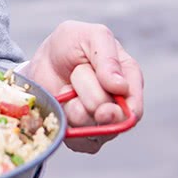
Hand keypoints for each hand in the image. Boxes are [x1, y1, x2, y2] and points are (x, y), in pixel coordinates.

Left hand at [24, 21, 143, 153]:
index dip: (121, 111)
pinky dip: (65, 121)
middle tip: (76, 72)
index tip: (104, 106)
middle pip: (108, 115)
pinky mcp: (83, 136)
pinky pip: (78, 141)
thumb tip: (120, 87)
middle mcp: (119, 105)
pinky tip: (61, 103)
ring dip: (72, 103)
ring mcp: (101, 122)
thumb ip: (107, 58)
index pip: (134, 107)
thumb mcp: (90, 36)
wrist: (43, 60)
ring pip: (90, 127)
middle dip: (86, 90)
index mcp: (128, 79)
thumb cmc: (70, 45)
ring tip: (68, 86)